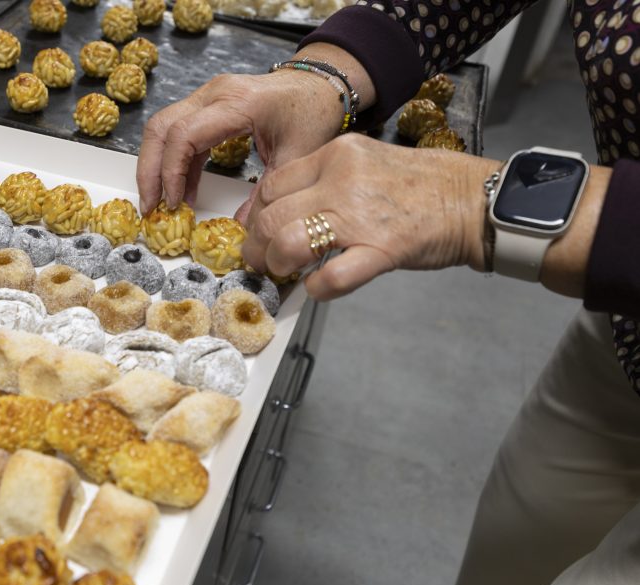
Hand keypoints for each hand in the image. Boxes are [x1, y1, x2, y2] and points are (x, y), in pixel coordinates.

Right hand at [136, 70, 342, 215]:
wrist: (322, 85)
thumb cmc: (314, 113)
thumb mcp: (297, 157)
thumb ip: (267, 195)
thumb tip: (243, 232)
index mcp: (236, 103)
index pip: (183, 135)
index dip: (171, 173)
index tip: (175, 204)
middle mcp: (214, 94)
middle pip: (161, 127)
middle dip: (149, 170)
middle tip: (150, 206)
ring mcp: (208, 96)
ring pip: (162, 127)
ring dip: (156, 166)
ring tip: (161, 202)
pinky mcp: (207, 105)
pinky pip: (179, 132)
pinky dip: (174, 162)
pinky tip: (184, 190)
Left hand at [243, 133, 498, 299]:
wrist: (472, 198)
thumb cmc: (419, 185)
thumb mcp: (364, 162)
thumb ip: (323, 181)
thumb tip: (282, 211)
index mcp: (335, 155)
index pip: (271, 185)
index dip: (254, 216)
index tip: (256, 233)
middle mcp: (341, 180)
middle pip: (271, 217)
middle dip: (257, 247)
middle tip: (261, 262)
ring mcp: (360, 216)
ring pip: (288, 243)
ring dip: (277, 265)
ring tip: (284, 273)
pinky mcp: (381, 249)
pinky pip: (330, 277)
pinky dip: (316, 288)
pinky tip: (318, 287)